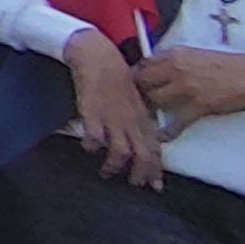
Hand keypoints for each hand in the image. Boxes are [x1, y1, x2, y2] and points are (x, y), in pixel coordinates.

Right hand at [73, 31, 169, 186]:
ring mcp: (112, 118)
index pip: (154, 149)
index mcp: (143, 118)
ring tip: (107, 172)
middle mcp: (130, 121)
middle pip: (142, 154)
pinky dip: (92, 146)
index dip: (156, 169)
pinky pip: (94, 138)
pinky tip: (88, 147)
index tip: (155, 185)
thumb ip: (139, 120)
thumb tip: (142, 141)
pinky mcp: (92, 113)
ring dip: (114, 166)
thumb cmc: (117, 78)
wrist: (99, 58)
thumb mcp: (135, 100)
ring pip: (121, 151)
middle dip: (140, 173)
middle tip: (134, 184)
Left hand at [138, 48, 244, 132]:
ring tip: (143, 122)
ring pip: (152, 101)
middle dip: (134, 96)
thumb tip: (154, 73)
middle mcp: (177, 66)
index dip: (132, 79)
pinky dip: (167, 131)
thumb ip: (175, 62)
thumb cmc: (230, 66)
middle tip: (132, 108)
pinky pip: (176, 121)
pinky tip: (162, 138)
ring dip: (147, 113)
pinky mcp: (201, 104)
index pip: (140, 65)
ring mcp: (188, 86)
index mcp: (175, 53)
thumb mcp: (197, 56)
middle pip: (139, 82)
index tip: (129, 90)